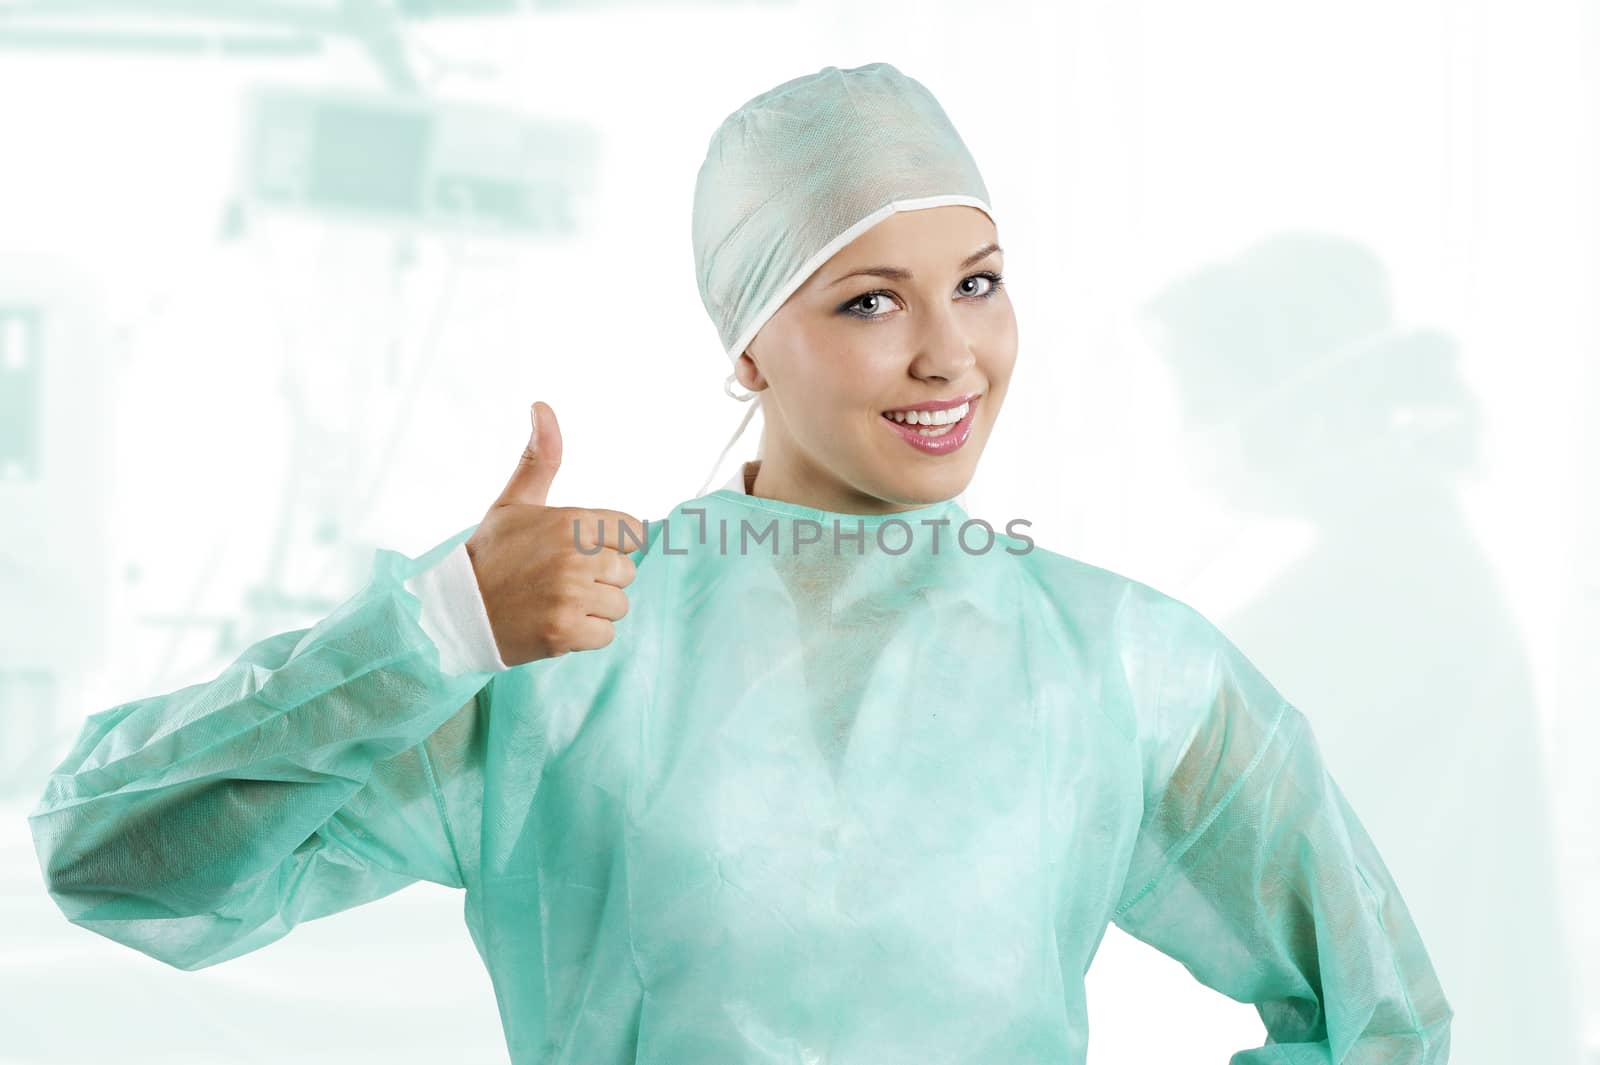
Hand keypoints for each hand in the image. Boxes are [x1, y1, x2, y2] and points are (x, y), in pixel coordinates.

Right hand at [465, 402, 645, 666]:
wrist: (456, 611)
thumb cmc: (491, 555)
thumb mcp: (514, 502)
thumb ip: (540, 457)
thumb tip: (542, 405)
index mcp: (570, 522)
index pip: (632, 533)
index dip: (611, 545)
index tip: (582, 552)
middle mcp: (574, 557)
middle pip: (627, 572)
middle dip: (601, 579)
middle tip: (560, 581)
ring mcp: (571, 597)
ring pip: (619, 605)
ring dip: (593, 609)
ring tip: (556, 602)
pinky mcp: (566, 632)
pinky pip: (606, 635)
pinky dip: (584, 636)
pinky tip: (555, 624)